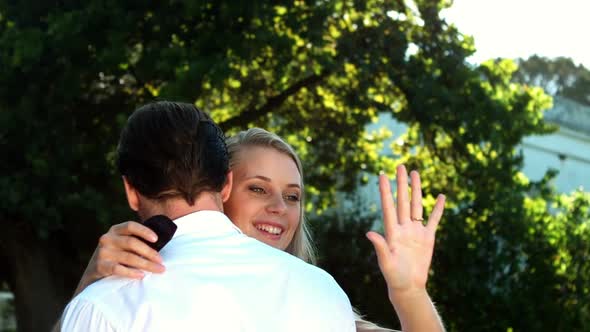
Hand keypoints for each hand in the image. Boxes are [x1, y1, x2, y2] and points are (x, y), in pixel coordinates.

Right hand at [75, 221, 165, 294]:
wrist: (93, 275)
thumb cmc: (116, 257)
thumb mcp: (122, 245)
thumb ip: (135, 241)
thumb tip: (162, 244)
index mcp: (115, 230)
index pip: (130, 226)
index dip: (144, 231)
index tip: (156, 239)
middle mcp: (107, 238)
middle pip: (132, 243)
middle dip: (150, 252)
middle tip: (161, 261)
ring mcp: (102, 252)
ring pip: (128, 257)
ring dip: (146, 264)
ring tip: (158, 269)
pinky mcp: (99, 266)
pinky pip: (118, 269)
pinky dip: (131, 272)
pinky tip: (142, 275)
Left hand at [366, 165, 444, 298]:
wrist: (408, 287)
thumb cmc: (394, 276)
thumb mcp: (385, 262)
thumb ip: (380, 247)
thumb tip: (369, 233)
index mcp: (392, 232)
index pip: (388, 206)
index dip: (385, 190)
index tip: (382, 174)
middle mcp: (403, 228)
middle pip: (402, 201)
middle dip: (402, 183)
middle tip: (401, 165)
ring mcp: (415, 231)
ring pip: (416, 205)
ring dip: (416, 190)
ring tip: (415, 173)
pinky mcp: (427, 238)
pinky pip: (433, 220)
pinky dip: (437, 209)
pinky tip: (440, 196)